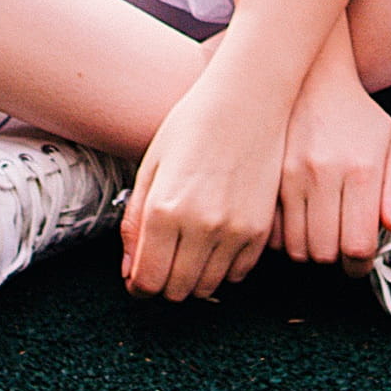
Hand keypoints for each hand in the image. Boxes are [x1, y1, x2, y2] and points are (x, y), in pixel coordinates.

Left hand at [124, 52, 289, 301]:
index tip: (139, 277)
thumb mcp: (150, 168)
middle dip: (164, 284)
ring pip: (208, 287)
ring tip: (189, 250)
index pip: (147, 281)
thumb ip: (135, 223)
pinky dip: (224, 268)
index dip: (139, 285)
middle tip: (163, 262)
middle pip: (176, 291)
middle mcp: (200, 227)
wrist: (247, 100)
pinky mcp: (260, 230)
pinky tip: (216, 243)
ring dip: (193, 278)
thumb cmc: (192, 126)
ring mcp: (235, 231)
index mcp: (164, 210)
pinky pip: (238, 273)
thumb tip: (130, 270)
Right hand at [269, 35, 390, 269]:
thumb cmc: (356, 115)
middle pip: (323, 253)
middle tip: (340, 247)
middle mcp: (323, 174)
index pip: (357, 246)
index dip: (360, 265)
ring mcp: (288, 175)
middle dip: (334, 260)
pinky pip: (269, 229)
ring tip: (319, 232)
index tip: (361, 263)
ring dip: (307, 250)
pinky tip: (295, 222)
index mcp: (360, 170)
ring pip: (293, 246)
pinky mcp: (265, 175)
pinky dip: (281, 236)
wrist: (313, 76)